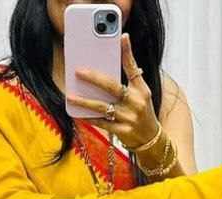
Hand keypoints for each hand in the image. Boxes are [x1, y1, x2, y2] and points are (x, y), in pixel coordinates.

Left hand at [67, 32, 159, 148]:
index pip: (133, 68)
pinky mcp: (122, 132)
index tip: (122, 37)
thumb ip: (131, 74)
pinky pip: (102, 123)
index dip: (128, 53)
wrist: (150, 139)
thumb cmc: (142, 110)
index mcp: (141, 90)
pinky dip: (89, 118)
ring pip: (103, 107)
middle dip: (94, 78)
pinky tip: (78, 114)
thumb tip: (121, 51)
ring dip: (85, 102)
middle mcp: (136, 102)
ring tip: (70, 97)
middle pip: (112, 87)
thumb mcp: (141, 92)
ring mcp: (129, 118)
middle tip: (78, 71)